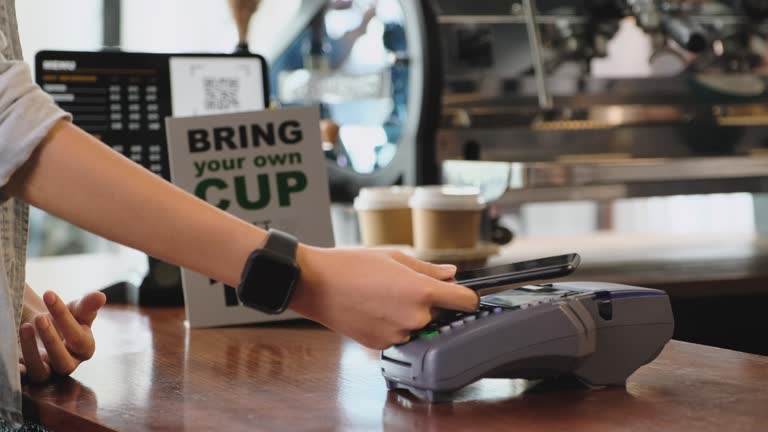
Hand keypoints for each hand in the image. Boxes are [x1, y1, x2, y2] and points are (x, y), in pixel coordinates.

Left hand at [18, 290, 105, 382]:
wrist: (41, 327)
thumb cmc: (63, 319)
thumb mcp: (76, 309)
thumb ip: (87, 305)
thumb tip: (100, 297)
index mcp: (85, 349)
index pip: (79, 339)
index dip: (64, 317)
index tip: (49, 294)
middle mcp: (68, 364)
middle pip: (63, 362)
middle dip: (51, 340)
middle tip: (40, 318)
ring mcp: (47, 371)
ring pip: (41, 373)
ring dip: (31, 352)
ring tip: (25, 326)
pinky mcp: (27, 374)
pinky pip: (21, 377)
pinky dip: (16, 368)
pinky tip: (11, 352)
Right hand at [290, 246, 478, 349]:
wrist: (316, 284)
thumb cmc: (351, 265)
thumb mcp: (394, 257)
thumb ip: (428, 269)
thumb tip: (452, 273)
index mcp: (422, 292)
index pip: (466, 301)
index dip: (468, 296)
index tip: (464, 294)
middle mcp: (415, 317)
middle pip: (441, 313)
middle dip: (432, 301)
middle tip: (405, 285)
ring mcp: (398, 334)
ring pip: (419, 325)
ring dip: (411, 314)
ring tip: (385, 295)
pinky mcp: (382, 344)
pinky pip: (400, 335)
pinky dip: (394, 324)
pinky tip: (375, 308)